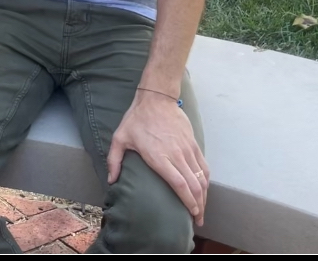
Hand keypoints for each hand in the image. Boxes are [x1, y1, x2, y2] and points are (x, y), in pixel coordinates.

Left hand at [107, 89, 208, 225]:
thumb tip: (111, 181)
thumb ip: (114, 160)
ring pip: (202, 177)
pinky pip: (204, 165)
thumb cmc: (137, 119)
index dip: (188, 202)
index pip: (180, 185)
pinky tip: (204, 189)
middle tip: (198, 219)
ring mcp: (187, 149)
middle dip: (199, 205)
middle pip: (194, 185)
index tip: (191, 214)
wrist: (156, 98)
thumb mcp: (120, 138)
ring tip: (202, 208)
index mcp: (160, 157)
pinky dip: (206, 180)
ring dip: (205, 195)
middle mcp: (177, 155)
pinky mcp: (193, 143)